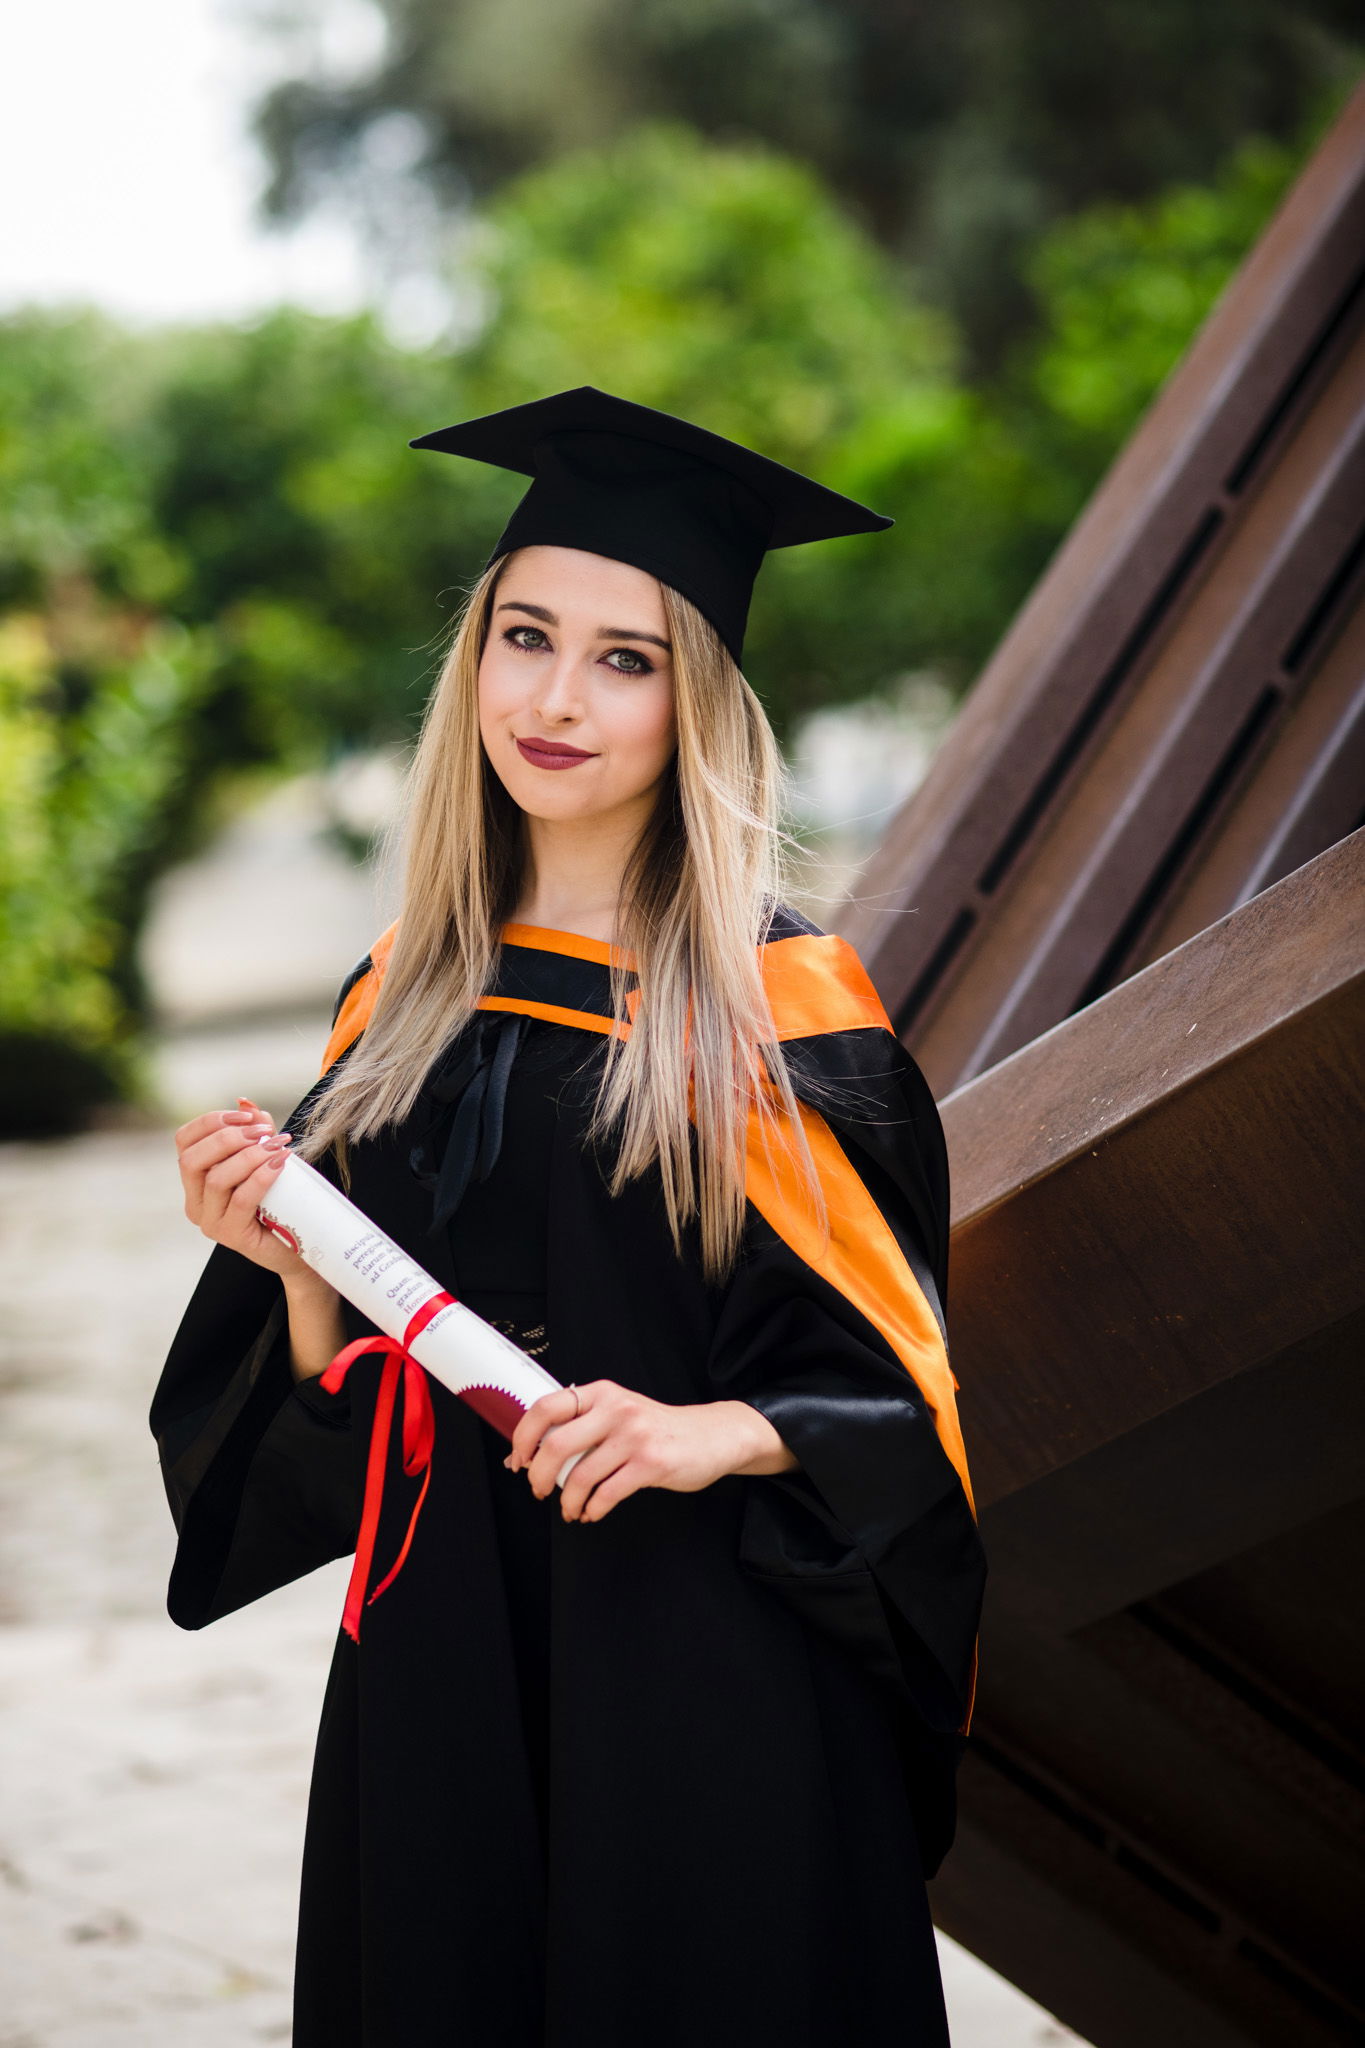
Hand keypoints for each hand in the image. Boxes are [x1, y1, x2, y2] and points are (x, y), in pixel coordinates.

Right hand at [175, 1097, 307, 1279]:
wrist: (298, 1246)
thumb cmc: (280, 1199)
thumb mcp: (265, 1158)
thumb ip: (255, 1131)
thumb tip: (246, 1101)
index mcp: (195, 1179)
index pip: (184, 1141)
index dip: (210, 1122)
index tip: (245, 1115)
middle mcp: (195, 1202)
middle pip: (192, 1160)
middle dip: (228, 1139)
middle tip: (263, 1132)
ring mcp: (210, 1222)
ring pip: (216, 1179)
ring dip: (249, 1156)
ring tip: (277, 1147)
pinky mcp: (231, 1236)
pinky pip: (241, 1199)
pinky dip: (261, 1176)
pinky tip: (280, 1163)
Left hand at [506, 1381, 794, 1523]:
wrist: (712, 1435)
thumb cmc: (657, 1428)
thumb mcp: (619, 1412)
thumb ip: (584, 1424)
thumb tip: (531, 1453)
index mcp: (602, 1393)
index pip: (547, 1406)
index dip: (523, 1435)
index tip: (519, 1459)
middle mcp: (616, 1410)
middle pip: (557, 1444)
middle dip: (539, 1476)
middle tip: (538, 1490)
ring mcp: (635, 1436)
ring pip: (581, 1476)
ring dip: (568, 1501)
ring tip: (571, 1510)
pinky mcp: (652, 1463)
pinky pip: (607, 1494)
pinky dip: (593, 1509)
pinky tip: (592, 1512)